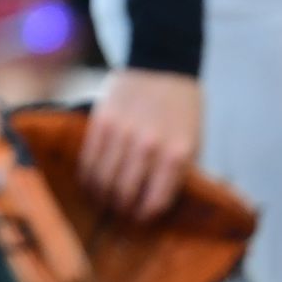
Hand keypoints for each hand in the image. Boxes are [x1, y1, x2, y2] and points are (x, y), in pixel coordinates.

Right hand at [78, 68, 201, 221]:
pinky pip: (88, 161)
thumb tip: (163, 207)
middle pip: (125, 195)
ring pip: (102, 181)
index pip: (155, 202)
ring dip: (101, 197)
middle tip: (120, 212)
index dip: (145, 217)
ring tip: (104, 200)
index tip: (141, 218)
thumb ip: (180, 174)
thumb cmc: (182, 109)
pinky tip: (92, 181)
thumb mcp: (194, 142)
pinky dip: (88, 177)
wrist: (162, 63)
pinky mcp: (101, 121)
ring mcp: (122, 133)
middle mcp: (148, 146)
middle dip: (121, 210)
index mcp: (177, 155)